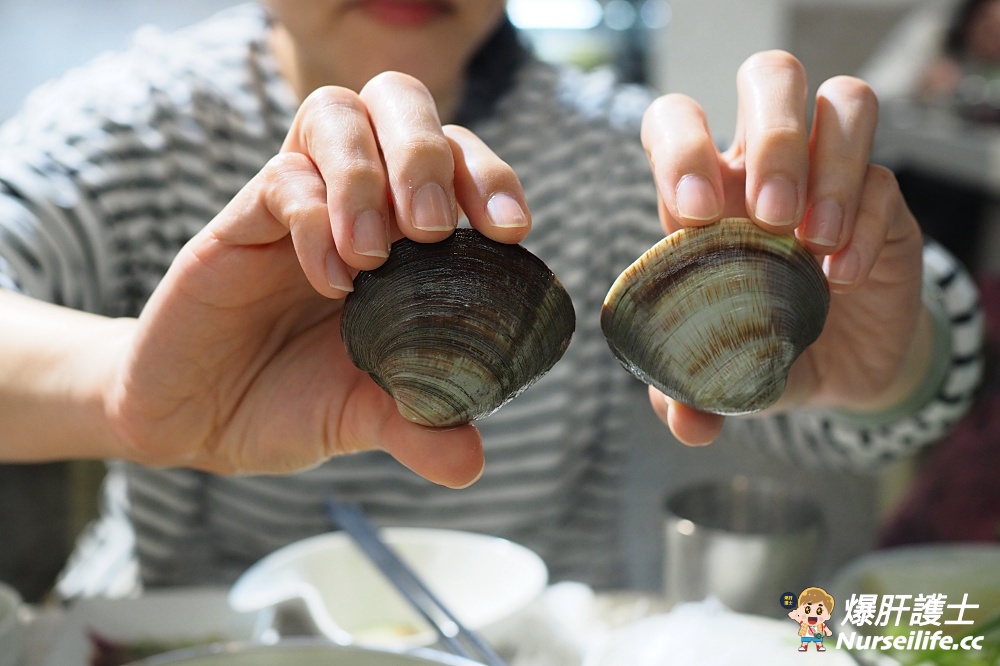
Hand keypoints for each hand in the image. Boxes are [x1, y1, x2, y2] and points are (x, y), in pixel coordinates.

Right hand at [103, 72, 529, 484]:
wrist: (193, 419)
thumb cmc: (287, 402)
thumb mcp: (362, 417)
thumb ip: (417, 426)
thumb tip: (473, 462)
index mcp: (400, 236)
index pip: (456, 160)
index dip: (489, 177)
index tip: (512, 229)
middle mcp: (352, 203)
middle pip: (397, 101)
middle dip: (427, 151)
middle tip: (435, 229)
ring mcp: (293, 205)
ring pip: (335, 115)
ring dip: (367, 175)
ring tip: (376, 258)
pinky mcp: (237, 224)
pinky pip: (280, 179)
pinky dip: (312, 217)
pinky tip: (329, 280)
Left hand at [640, 50, 926, 444]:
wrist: (839, 369)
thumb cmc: (762, 351)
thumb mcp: (721, 376)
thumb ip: (688, 394)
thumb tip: (683, 418)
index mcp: (706, 194)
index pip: (677, 121)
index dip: (681, 145)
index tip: (693, 213)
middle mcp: (766, 170)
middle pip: (769, 77)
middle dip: (770, 136)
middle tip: (767, 216)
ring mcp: (831, 177)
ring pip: (843, 101)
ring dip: (828, 166)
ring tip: (810, 242)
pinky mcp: (884, 202)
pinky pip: (884, 176)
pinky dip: (863, 224)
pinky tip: (842, 278)